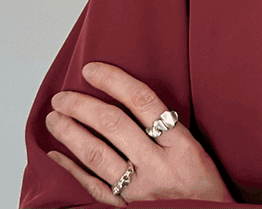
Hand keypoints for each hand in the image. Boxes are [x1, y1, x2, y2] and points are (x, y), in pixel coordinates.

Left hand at [45, 62, 232, 205]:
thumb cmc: (206, 188)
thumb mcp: (199, 151)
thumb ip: (171, 130)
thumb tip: (136, 103)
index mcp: (181, 144)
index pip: (143, 102)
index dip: (115, 82)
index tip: (93, 70)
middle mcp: (158, 165)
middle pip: (114, 126)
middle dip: (83, 107)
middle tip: (63, 96)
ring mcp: (140, 190)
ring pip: (97, 155)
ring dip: (71, 134)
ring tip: (55, 119)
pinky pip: (93, 188)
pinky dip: (71, 170)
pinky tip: (56, 156)